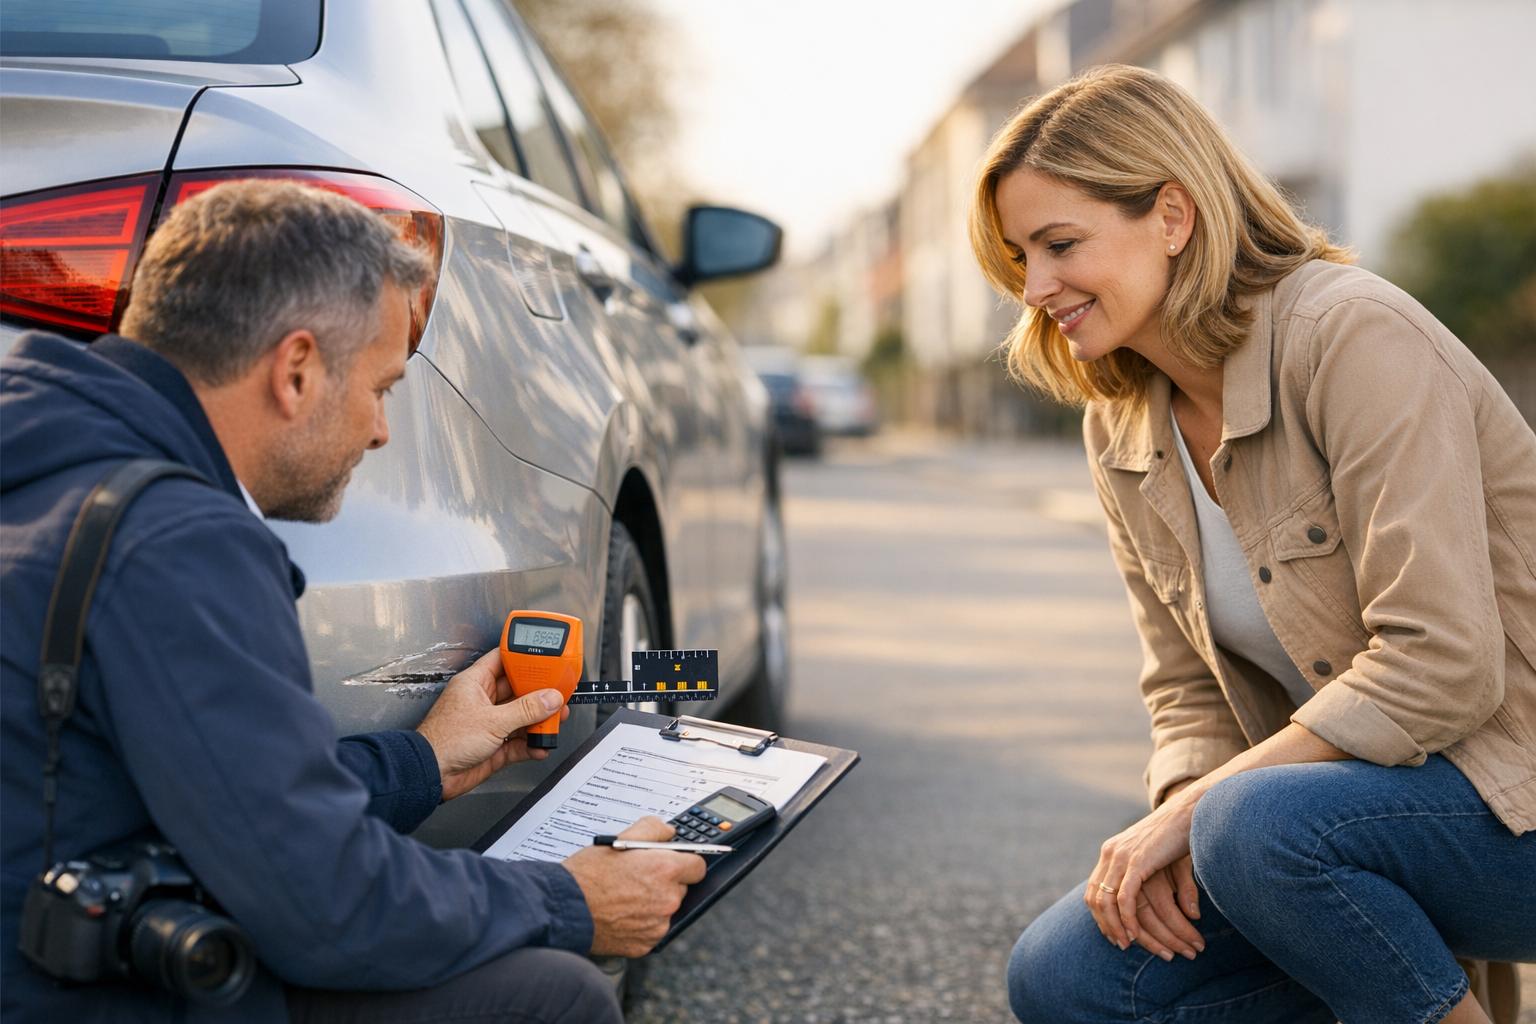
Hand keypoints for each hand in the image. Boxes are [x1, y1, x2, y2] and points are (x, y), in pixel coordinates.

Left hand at [415, 648, 570, 800]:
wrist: (431, 775)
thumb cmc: (444, 741)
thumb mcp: (492, 720)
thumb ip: (525, 710)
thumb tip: (549, 699)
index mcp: (475, 683)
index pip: (503, 660)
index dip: (525, 658)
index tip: (545, 659)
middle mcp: (483, 701)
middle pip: (518, 690)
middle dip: (539, 693)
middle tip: (558, 693)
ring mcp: (489, 724)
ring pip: (521, 717)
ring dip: (538, 721)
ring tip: (556, 720)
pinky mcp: (493, 746)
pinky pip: (518, 742)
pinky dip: (531, 744)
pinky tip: (540, 745)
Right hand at [562, 817, 706, 956]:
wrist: (564, 909)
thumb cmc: (588, 874)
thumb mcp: (620, 839)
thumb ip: (653, 829)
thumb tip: (669, 832)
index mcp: (665, 869)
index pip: (698, 866)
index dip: (684, 862)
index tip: (674, 863)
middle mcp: (667, 899)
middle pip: (681, 889)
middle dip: (666, 883)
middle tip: (639, 879)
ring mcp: (658, 925)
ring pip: (667, 911)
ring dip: (654, 904)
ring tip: (626, 897)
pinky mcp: (646, 945)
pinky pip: (653, 930)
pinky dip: (642, 924)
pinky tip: (622, 914)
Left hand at [1086, 792, 1198, 950]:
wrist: (1190, 811)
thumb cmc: (1176, 835)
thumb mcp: (1153, 856)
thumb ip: (1142, 875)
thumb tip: (1138, 900)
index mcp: (1111, 851)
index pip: (1094, 888)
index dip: (1100, 913)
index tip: (1112, 933)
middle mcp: (1110, 852)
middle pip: (1095, 896)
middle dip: (1104, 924)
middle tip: (1118, 943)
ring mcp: (1121, 856)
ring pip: (1106, 900)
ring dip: (1115, 926)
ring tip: (1127, 943)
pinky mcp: (1136, 861)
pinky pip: (1124, 898)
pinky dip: (1127, 919)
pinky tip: (1135, 933)